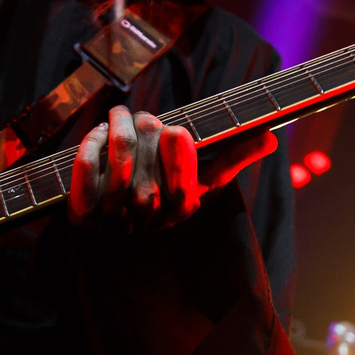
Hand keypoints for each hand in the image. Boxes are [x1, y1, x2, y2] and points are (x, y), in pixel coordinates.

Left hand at [68, 105, 277, 230]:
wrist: (115, 237)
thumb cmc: (162, 201)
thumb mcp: (200, 184)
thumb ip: (233, 159)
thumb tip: (271, 138)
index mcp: (182, 204)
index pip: (181, 153)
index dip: (175, 141)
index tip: (172, 133)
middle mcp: (149, 210)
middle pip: (148, 137)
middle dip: (143, 120)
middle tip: (140, 119)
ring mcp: (114, 213)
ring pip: (118, 145)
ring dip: (117, 121)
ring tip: (118, 117)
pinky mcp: (83, 212)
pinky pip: (86, 164)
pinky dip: (91, 140)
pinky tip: (98, 134)